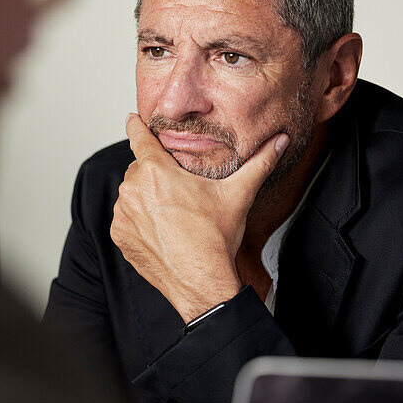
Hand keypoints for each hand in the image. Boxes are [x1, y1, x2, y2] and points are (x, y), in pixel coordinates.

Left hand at [110, 114, 288, 322]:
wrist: (202, 282)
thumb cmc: (215, 239)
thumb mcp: (238, 194)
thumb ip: (259, 162)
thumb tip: (282, 140)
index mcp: (156, 171)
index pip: (139, 137)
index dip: (137, 126)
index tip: (133, 119)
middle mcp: (132, 189)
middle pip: (140, 169)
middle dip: (156, 175)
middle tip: (179, 192)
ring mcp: (123, 214)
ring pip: (132, 194)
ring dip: (146, 198)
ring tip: (173, 215)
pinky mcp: (120, 236)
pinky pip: (126, 219)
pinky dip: (139, 221)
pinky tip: (162, 230)